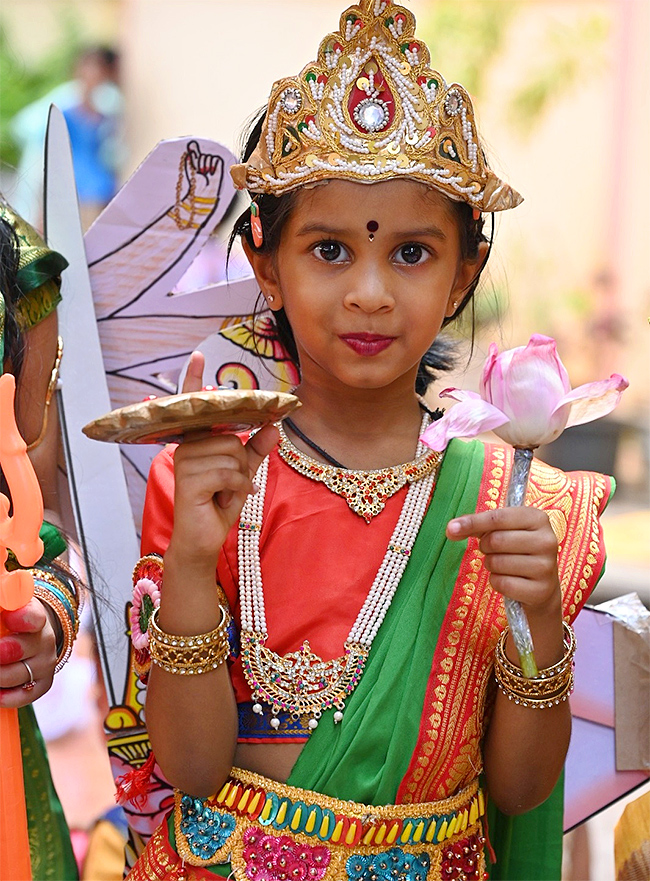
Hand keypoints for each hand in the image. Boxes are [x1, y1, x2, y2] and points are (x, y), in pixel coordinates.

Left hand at [0, 598, 57, 707]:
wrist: (30, 637)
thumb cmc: (9, 621)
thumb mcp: (7, 607)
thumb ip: (3, 599)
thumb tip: (0, 590)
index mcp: (33, 615)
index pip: (33, 616)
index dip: (22, 618)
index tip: (9, 619)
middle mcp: (44, 639)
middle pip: (26, 647)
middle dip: (6, 651)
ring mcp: (44, 662)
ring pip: (20, 674)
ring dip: (0, 675)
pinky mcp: (42, 684)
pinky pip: (26, 695)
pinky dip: (6, 697)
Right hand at [167, 353, 278, 571]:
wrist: (202, 541)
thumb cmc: (218, 506)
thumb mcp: (243, 474)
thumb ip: (256, 450)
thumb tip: (275, 426)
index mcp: (195, 442)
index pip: (193, 407)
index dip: (194, 380)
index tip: (198, 354)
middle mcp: (185, 446)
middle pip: (231, 437)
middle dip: (241, 464)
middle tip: (229, 485)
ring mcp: (185, 461)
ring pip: (233, 453)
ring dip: (239, 479)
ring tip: (223, 494)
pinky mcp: (190, 479)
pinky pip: (230, 472)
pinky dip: (237, 489)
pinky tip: (223, 501)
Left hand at [184, 140, 222, 195]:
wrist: (203, 192)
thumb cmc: (196, 183)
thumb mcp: (191, 167)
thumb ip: (192, 155)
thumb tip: (191, 142)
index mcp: (197, 161)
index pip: (197, 152)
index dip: (196, 160)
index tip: (195, 168)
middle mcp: (205, 162)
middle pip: (203, 154)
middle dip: (201, 163)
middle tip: (201, 173)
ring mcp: (212, 164)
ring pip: (209, 156)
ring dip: (206, 165)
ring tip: (206, 174)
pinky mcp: (219, 167)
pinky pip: (216, 159)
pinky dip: (213, 166)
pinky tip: (211, 173)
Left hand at [446, 506, 560, 618]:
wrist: (541, 584)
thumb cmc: (516, 550)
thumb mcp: (503, 531)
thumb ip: (478, 525)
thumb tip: (452, 529)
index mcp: (537, 518)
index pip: (498, 517)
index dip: (472, 522)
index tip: (451, 528)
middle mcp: (547, 540)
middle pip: (496, 540)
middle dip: (485, 547)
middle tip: (492, 550)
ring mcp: (546, 566)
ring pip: (497, 563)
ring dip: (491, 565)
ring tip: (504, 565)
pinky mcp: (541, 590)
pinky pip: (501, 583)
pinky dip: (497, 582)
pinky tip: (510, 580)